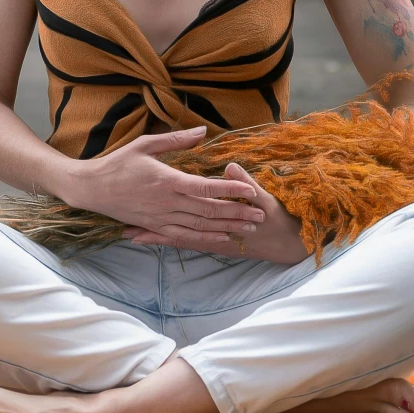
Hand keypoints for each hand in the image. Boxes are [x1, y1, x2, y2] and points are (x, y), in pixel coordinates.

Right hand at [65, 127, 264, 250]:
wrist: (91, 188)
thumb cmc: (118, 163)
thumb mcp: (145, 144)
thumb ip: (176, 140)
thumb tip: (202, 131)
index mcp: (167, 180)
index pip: (206, 188)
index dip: (231, 190)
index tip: (251, 190)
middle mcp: (167, 202)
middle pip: (210, 211)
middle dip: (237, 213)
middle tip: (260, 214)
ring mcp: (161, 218)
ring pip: (201, 226)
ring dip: (227, 227)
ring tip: (249, 227)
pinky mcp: (155, 227)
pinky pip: (185, 236)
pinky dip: (206, 237)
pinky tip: (222, 237)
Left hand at [129, 161, 304, 262]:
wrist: (286, 243)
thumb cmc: (277, 218)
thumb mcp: (265, 197)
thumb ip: (247, 184)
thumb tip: (230, 168)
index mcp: (222, 213)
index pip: (194, 205)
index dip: (169, 197)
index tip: (148, 188)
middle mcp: (209, 229)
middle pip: (178, 223)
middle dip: (153, 218)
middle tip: (127, 210)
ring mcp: (207, 239)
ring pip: (174, 236)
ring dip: (151, 234)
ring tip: (127, 229)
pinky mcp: (208, 244)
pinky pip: (180, 243)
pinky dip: (161, 241)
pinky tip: (143, 237)